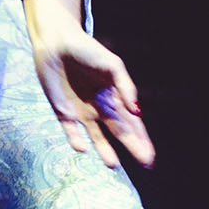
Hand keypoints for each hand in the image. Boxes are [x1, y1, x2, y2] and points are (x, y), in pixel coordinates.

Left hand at [23, 0, 154, 169]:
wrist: (57, 43)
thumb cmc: (88, 50)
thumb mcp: (112, 66)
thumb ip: (125, 86)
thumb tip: (137, 110)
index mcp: (115, 98)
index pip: (132, 122)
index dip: (141, 138)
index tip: (150, 155)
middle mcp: (100, 108)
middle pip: (119, 132)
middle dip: (132, 146)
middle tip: (145, 162)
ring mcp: (81, 112)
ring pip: (96, 136)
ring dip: (104, 150)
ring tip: (112, 165)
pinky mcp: (62, 112)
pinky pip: (70, 130)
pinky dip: (76, 139)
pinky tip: (82, 149)